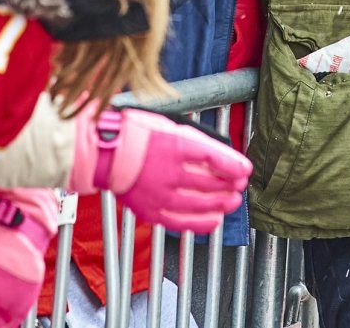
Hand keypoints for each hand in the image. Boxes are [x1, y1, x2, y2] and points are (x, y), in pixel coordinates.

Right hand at [68, 108, 249, 233]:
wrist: (104, 153)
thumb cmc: (135, 135)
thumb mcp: (168, 126)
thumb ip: (193, 141)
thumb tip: (219, 154)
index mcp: (174, 145)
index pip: (214, 157)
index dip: (234, 165)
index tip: (245, 169)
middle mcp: (169, 171)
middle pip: (211, 182)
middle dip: (230, 185)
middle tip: (239, 185)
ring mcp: (160, 194)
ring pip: (200, 204)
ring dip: (221, 203)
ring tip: (232, 201)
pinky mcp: (152, 211)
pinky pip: (182, 222)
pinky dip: (202, 223)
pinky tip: (214, 220)